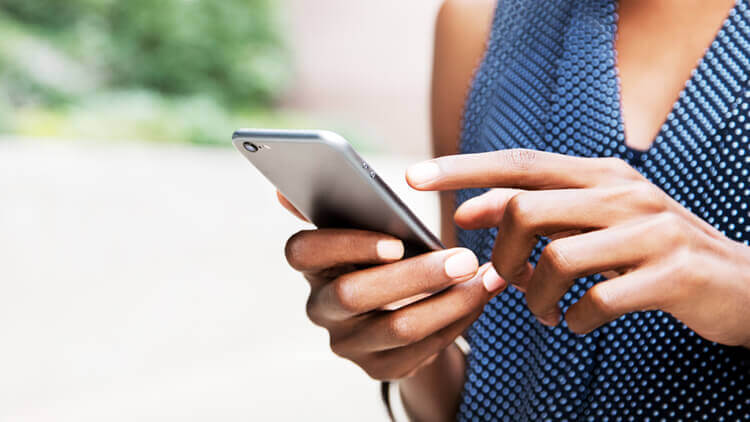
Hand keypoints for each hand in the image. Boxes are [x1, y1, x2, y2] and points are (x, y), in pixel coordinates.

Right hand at [277, 193, 507, 379]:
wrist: (401, 309)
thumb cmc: (385, 255)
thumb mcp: (368, 230)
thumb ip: (345, 206)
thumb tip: (296, 180)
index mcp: (313, 264)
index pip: (302, 252)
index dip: (345, 246)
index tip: (396, 242)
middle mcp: (321, 307)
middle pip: (354, 295)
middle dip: (415, 276)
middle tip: (464, 259)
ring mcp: (348, 343)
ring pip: (396, 328)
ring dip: (448, 302)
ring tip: (484, 279)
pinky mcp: (379, 368)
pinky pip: (421, 350)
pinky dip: (457, 321)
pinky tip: (480, 299)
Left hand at [406, 149, 749, 347]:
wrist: (740, 284)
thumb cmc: (650, 251)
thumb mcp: (595, 220)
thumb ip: (539, 211)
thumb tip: (469, 212)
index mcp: (600, 175)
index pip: (518, 162)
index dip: (463, 168)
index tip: (413, 178)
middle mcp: (623, 192)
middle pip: (525, 208)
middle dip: (499, 253)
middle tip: (505, 281)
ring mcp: (651, 231)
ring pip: (556, 257)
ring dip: (536, 295)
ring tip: (545, 309)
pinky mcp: (671, 273)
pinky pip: (598, 300)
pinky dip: (576, 319)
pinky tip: (579, 321)